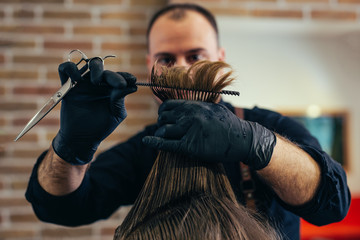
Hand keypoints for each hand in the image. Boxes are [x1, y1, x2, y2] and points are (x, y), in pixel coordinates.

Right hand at [52, 58, 136, 164]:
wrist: (82, 139)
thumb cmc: (100, 127)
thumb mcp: (116, 114)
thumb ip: (120, 99)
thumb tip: (132, 86)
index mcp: (110, 88)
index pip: (118, 76)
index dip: (125, 76)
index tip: (132, 80)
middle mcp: (97, 83)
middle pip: (105, 68)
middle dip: (112, 75)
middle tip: (118, 84)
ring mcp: (82, 83)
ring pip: (89, 64)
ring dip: (96, 68)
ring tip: (96, 81)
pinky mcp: (67, 86)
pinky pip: (65, 69)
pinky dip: (71, 68)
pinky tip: (77, 79)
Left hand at [143, 100, 275, 169]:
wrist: (242, 140)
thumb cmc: (229, 125)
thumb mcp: (214, 109)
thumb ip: (200, 107)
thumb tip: (189, 107)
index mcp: (195, 106)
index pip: (168, 106)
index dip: (162, 112)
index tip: (163, 118)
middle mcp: (190, 116)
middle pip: (163, 118)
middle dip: (162, 124)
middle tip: (166, 130)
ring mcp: (190, 130)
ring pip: (164, 130)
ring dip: (162, 134)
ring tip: (165, 138)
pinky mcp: (191, 146)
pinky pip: (168, 144)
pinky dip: (155, 143)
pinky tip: (147, 142)